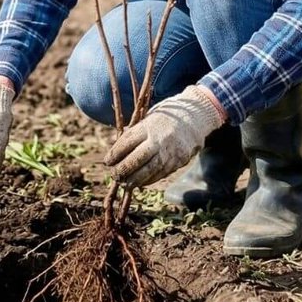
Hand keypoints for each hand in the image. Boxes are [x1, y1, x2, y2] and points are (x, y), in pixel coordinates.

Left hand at [105, 87, 225, 186]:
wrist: (194, 118)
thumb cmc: (164, 119)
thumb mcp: (147, 118)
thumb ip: (134, 133)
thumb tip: (115, 151)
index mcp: (148, 126)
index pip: (127, 142)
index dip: (115, 154)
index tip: (107, 162)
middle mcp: (159, 139)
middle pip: (137, 159)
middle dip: (123, 170)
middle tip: (114, 175)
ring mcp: (169, 152)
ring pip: (148, 170)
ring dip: (134, 180)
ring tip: (124, 184)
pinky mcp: (178, 161)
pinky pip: (160, 174)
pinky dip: (147, 180)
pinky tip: (139, 183)